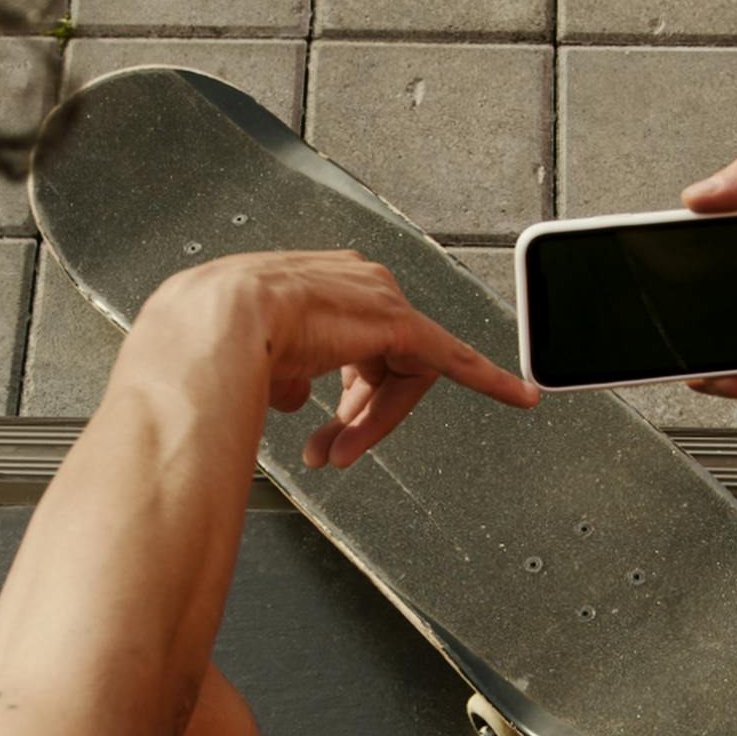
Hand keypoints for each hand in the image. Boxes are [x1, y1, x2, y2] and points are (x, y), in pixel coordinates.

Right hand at [141, 250, 539, 468]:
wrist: (216, 323)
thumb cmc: (216, 339)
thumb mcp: (255, 359)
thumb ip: (286, 374)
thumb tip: (294, 398)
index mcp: (318, 284)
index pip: (352, 343)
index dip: (353, 387)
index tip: (347, 416)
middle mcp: (354, 284)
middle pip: (379, 362)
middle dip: (356, 413)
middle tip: (329, 450)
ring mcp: (379, 300)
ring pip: (401, 374)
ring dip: (372, 421)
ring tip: (337, 451)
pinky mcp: (400, 325)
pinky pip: (456, 359)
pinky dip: (490, 380)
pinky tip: (521, 397)